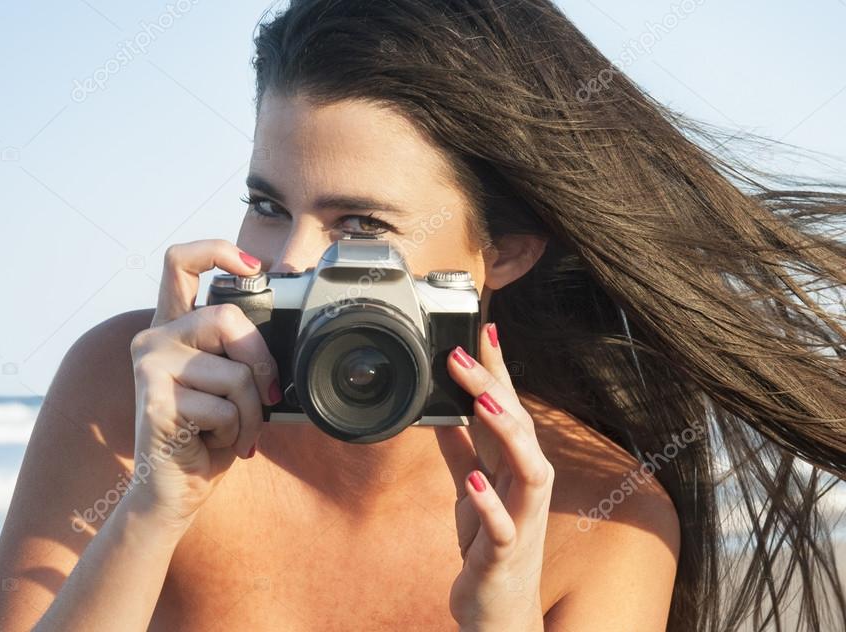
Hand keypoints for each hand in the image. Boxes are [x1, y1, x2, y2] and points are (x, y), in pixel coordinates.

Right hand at [125, 239, 281, 528]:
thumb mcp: (233, 383)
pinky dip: (234, 434)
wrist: (176, 489)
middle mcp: (155, 338)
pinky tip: (212, 444)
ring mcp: (149, 367)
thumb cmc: (209, 435)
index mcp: (174, 326)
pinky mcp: (154, 401)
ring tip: (232, 431)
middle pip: (226, 318)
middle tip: (266, 396)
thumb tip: (292, 340)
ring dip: (251, 414)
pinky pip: (223, 409)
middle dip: (260, 362)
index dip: (218, 251)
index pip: (180, 262)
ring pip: (234, 374)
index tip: (255, 267)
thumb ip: (243, 353)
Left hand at [435, 322, 553, 631]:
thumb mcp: (469, 489)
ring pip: (529, 470)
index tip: (483, 327)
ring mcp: (521, 519)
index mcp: (514, 466)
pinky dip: (491, 504)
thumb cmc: (488, 544)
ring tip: (483, 403)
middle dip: (494, 386)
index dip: (497, 368)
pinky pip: (504, 527)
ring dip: (507, 434)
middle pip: (519, 426)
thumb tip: (440, 410)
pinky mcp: (506, 553)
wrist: (497, 609)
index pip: (508, 407)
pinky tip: (473, 484)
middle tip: (462, 350)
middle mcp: (526, 487)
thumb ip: (460, 450)